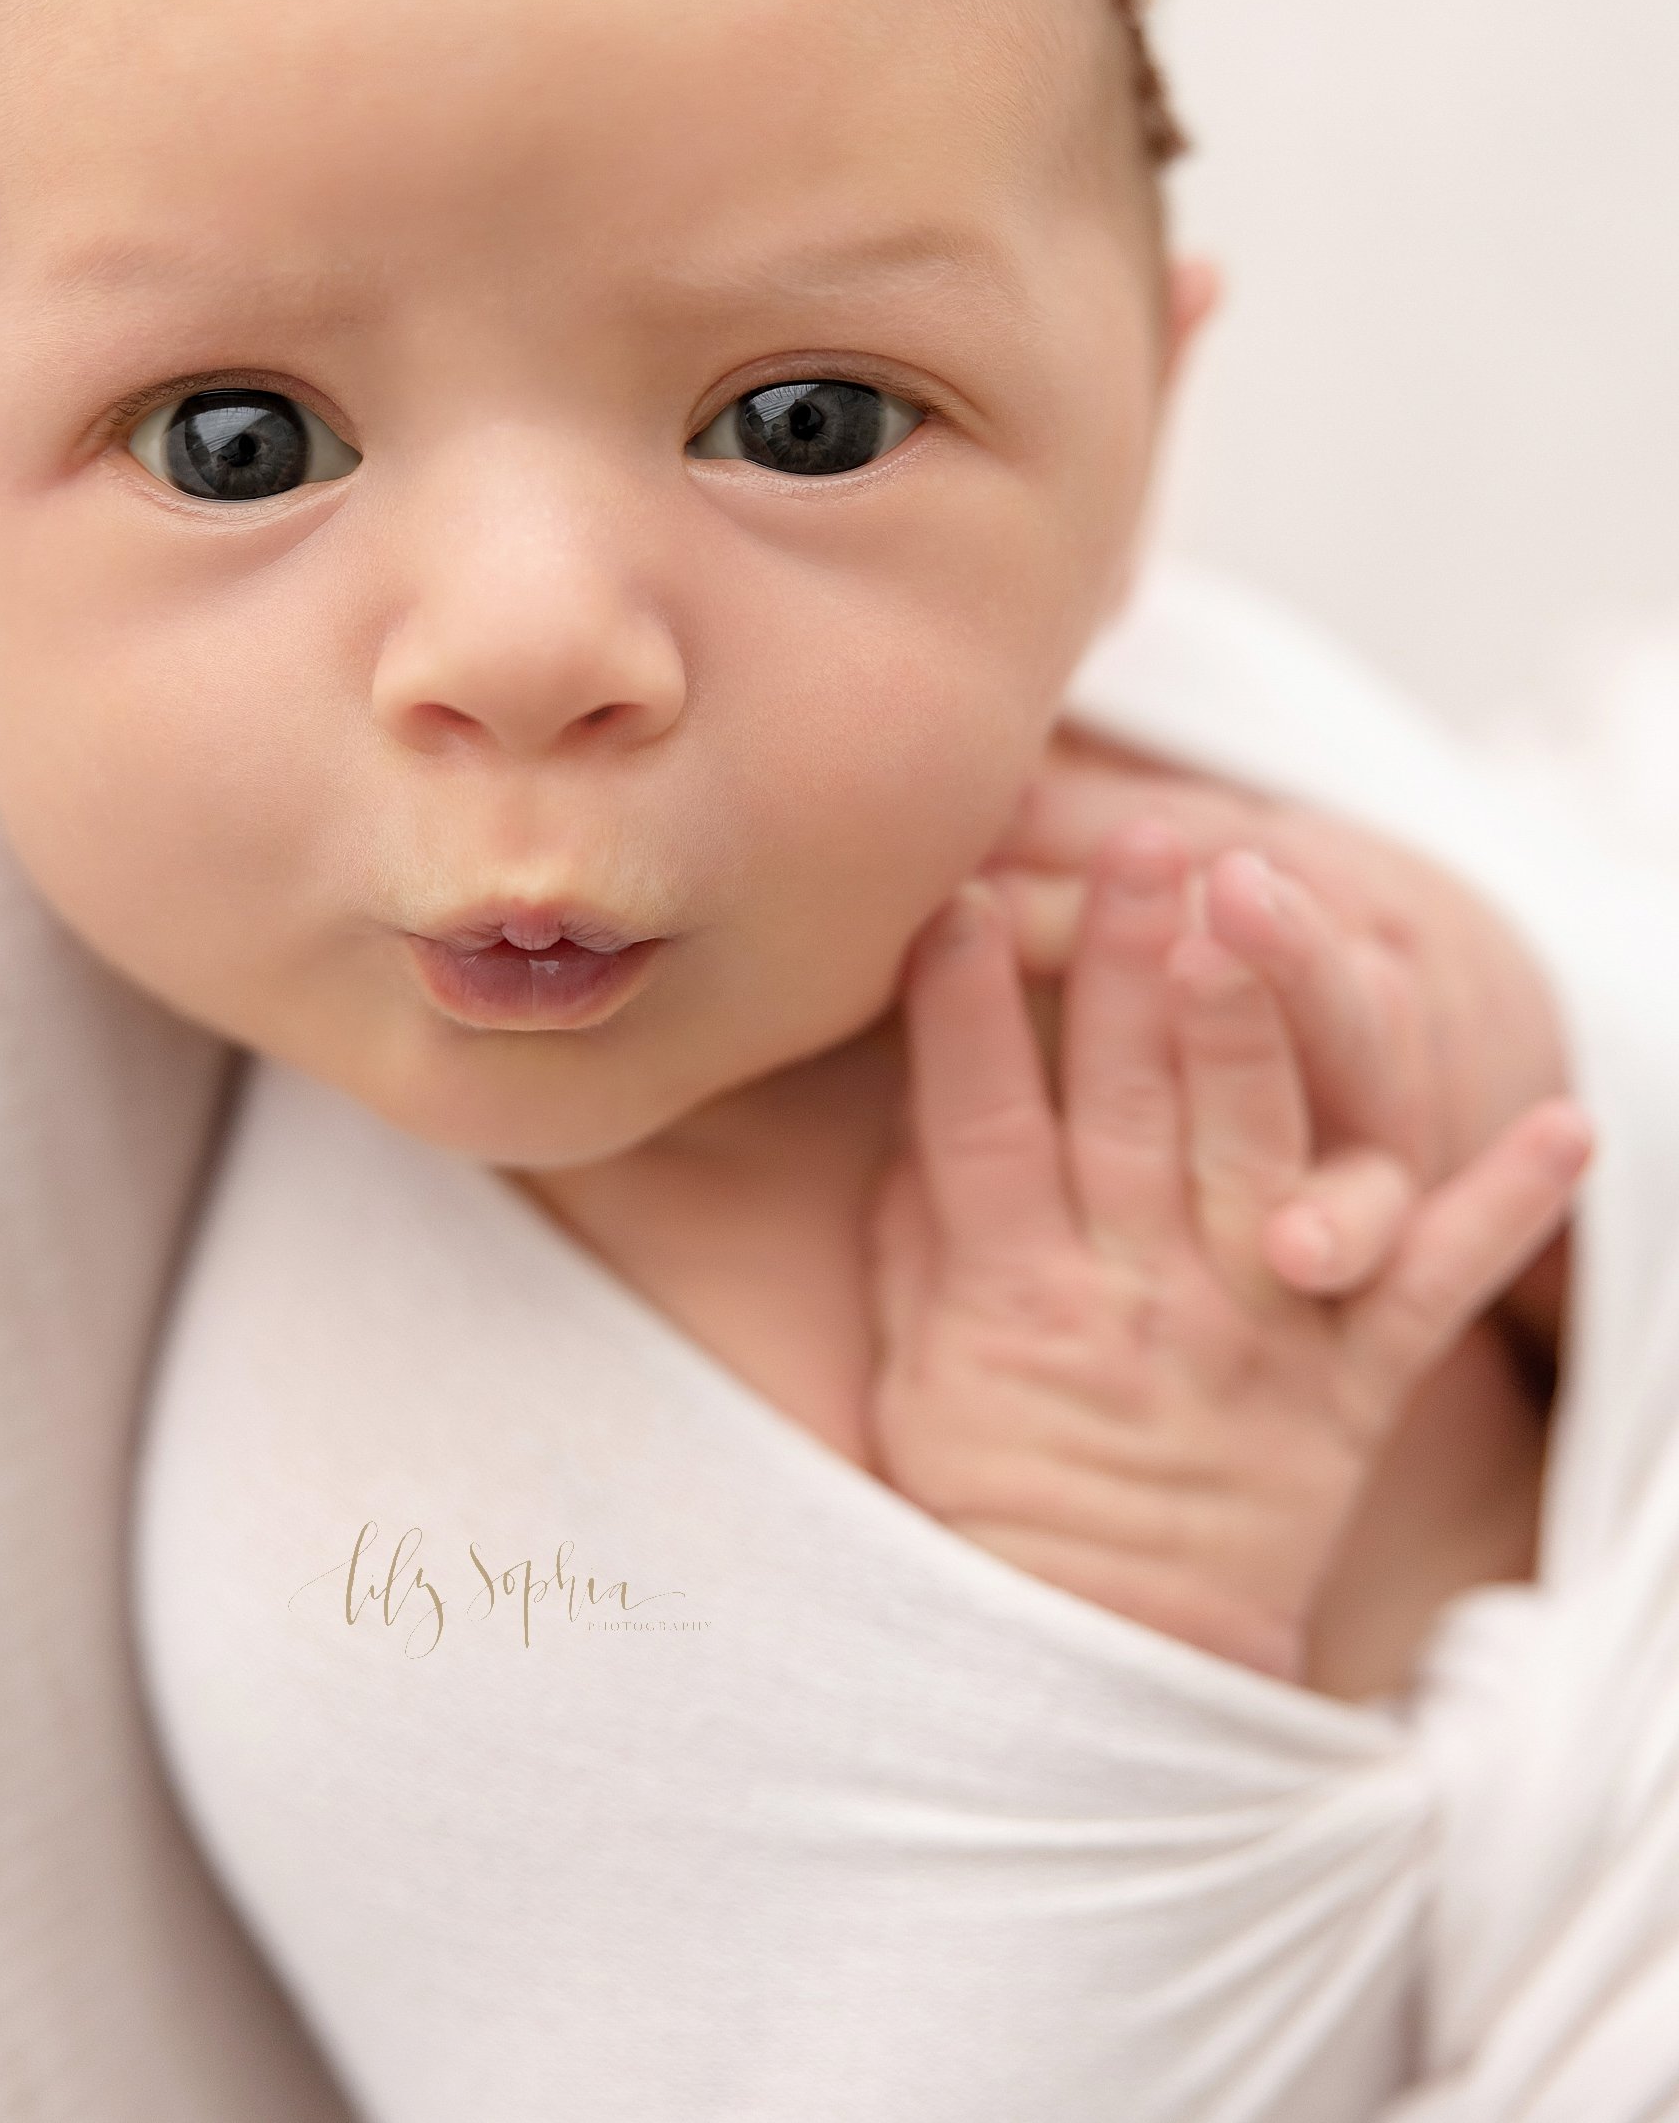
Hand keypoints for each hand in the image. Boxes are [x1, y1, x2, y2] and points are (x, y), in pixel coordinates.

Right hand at [866, 821, 1592, 1679]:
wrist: (1100, 1644)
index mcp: (1012, 1292)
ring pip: (1261, 1157)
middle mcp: (1137, 1298)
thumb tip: (933, 1080)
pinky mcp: (1352, 1387)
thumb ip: (927, 1218)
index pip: (982, 1120)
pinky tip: (1566, 1126)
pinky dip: (1502, 1212)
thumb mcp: (918, 1352)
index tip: (965, 897)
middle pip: (1130, 1105)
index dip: (970, 1009)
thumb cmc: (987, 1479)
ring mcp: (1253, 1336)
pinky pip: (1433, 1293)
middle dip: (1133, 963)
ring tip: (1261, 906)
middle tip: (1150, 841)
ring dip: (1261, 1028)